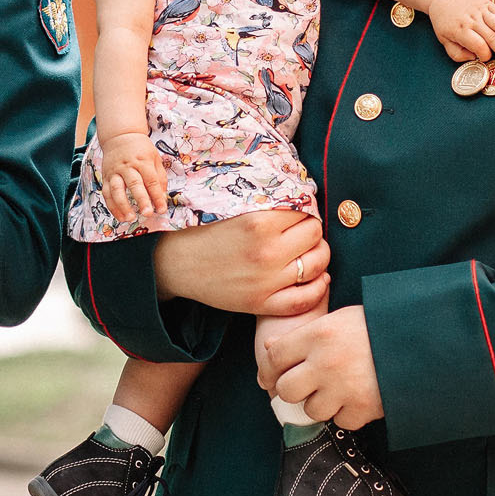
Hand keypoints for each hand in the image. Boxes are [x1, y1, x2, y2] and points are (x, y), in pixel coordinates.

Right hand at [98, 130, 167, 222]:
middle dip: (141, 200)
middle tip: (147, 213)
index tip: (162, 209)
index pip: (151, 181)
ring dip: (123, 206)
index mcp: (143, 161)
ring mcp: (115, 172)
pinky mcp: (106, 177)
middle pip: (134, 184)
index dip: (157, 196)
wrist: (120, 137)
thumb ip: (159, 178)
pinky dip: (112, 206)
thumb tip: (162, 197)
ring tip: (130, 218)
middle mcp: (128, 166)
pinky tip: (119, 216)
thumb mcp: (155, 158)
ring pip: (117, 190)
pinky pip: (107, 193)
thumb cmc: (141, 149)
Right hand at [151, 208, 329, 316]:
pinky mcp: (261, 303)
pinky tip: (316, 278)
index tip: (298, 211)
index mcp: (259, 222)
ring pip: (318, 265)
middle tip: (300, 230)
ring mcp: (265, 281)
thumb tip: (304, 192)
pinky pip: (305, 300)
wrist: (175, 263)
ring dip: (319, 255)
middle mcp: (266, 252)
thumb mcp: (234, 206)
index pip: (305, 210)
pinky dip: (318, 288)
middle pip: (315, 235)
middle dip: (311, 229)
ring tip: (307, 251)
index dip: (304, 208)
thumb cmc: (203, 229)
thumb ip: (267, 199)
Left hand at [261, 305, 385, 428]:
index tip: (269, 377)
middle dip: (293, 390)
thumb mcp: (339, 319)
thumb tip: (269, 349)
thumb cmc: (379, 325)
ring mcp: (344, 387)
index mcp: (318, 334)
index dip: (268, 369)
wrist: (425, 340)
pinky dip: (347, 414)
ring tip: (337, 390)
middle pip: (287, 389)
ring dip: (321, 404)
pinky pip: (342, 421)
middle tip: (305, 387)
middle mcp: (326, 362)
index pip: (275, 356)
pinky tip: (357, 398)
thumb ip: (304, 335)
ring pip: (313, 410)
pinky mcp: (364, 407)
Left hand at [428, 0, 494, 62]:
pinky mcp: (487, 4)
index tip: (486, 59)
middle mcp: (472, 19)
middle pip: (492, 37)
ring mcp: (480, 10)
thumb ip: (456, 53)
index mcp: (460, 30)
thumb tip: (473, 58)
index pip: (478, 45)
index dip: (485, 55)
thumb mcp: (444, 40)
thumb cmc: (444, 21)